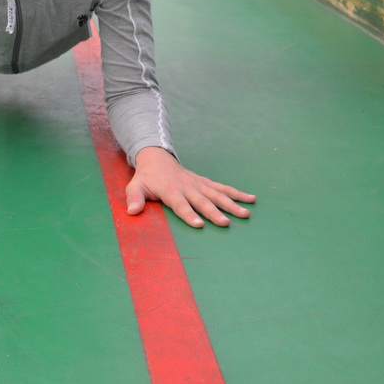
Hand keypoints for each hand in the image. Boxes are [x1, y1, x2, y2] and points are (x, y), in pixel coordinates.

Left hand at [126, 146, 255, 227]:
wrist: (157, 158)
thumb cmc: (146, 178)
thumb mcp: (135, 186)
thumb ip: (134, 199)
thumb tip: (132, 212)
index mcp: (171, 191)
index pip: (180, 205)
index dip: (189, 214)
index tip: (198, 224)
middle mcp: (188, 187)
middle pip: (203, 201)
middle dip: (215, 212)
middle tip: (226, 223)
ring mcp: (199, 184)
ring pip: (217, 194)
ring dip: (232, 204)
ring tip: (246, 214)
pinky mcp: (205, 182)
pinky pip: (223, 188)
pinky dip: (237, 193)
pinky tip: (251, 199)